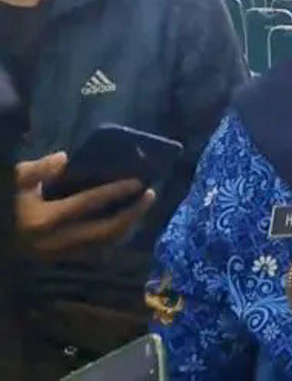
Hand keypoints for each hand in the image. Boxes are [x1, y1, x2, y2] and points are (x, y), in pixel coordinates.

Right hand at [15, 152, 155, 259]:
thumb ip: (39, 169)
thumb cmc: (3, 204)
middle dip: (132, 214)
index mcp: (47, 219)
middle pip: (105, 230)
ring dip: (126, 229)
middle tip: (150, 195)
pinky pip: (92, 254)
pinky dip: (110, 241)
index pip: (89, 204)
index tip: (138, 183)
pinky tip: (122, 229)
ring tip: (141, 209)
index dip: (116, 192)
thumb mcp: (15, 181)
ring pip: (103, 246)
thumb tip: (65, 158)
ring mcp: (58, 255)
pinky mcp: (58, 261)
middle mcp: (57, 241)